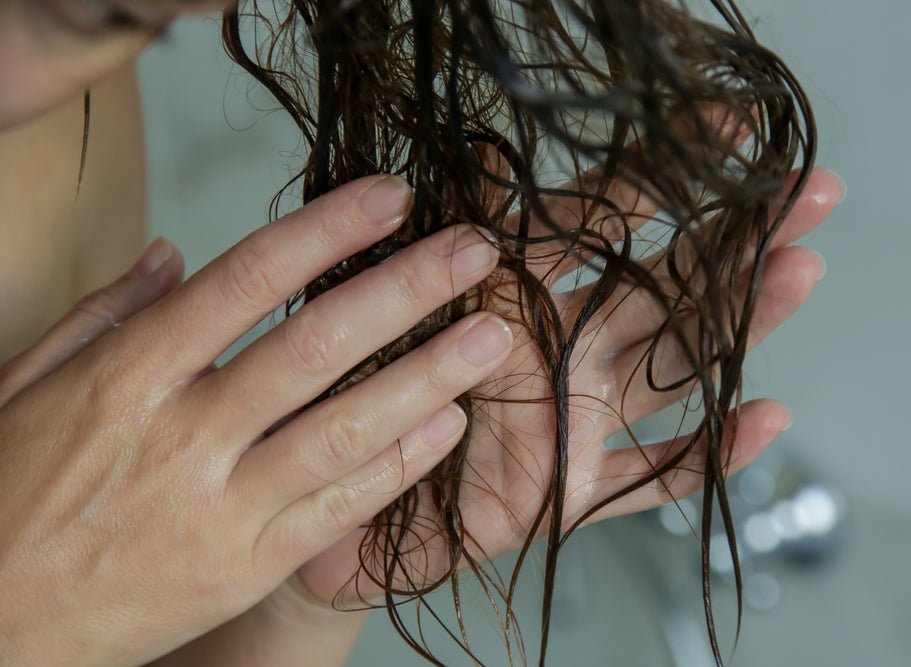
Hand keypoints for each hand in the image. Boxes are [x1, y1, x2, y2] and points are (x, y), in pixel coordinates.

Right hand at [0, 175, 510, 666]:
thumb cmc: (9, 496)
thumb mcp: (25, 387)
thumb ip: (105, 315)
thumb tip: (174, 255)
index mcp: (126, 375)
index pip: (246, 281)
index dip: (327, 231)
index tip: (390, 198)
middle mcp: (182, 435)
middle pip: (315, 345)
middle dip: (406, 290)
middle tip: (474, 251)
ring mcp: (220, 507)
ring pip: (345, 430)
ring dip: (429, 376)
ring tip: (492, 337)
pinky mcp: (247, 566)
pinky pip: (340, 509)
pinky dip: (400, 465)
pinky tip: (450, 424)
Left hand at [293, 167, 841, 605]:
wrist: (334, 508)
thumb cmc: (362, 402)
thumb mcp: (402, 313)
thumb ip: (456, 251)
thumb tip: (489, 158)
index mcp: (519, 300)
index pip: (602, 221)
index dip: (663, 171)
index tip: (729, 126)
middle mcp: (563, 356)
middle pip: (666, 287)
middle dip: (738, 239)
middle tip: (812, 192)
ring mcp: (578, 424)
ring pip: (674, 366)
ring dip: (737, 321)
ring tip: (800, 271)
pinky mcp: (574, 494)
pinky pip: (654, 477)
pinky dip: (708, 454)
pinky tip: (766, 417)